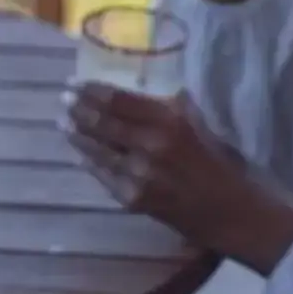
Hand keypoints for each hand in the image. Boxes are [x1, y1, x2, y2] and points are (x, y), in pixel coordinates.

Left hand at [64, 82, 292, 273]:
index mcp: (169, 119)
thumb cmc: (218, 162)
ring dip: (77, 135)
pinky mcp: (132, 198)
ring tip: (63, 123)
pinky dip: (89, 162)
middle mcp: (150, 144)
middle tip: (63, 99)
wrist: (230, 211)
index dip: (91, 90)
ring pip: (97, 149)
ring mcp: (138, 174)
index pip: (118, 100)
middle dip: (78, 109)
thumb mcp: (197, 124)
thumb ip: (168, 106)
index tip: (74, 82)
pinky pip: (103, 175)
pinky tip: (80, 153)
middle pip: (102, 122)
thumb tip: (138, 90)